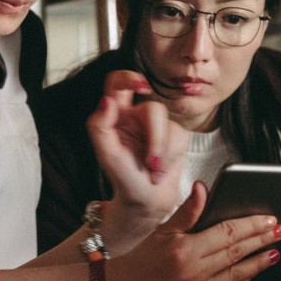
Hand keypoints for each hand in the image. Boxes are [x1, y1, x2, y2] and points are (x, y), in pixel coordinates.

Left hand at [86, 70, 187, 252]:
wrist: (145, 202)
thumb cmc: (123, 178)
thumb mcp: (106, 154)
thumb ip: (100, 125)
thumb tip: (106, 101)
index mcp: (116, 115)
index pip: (118, 83)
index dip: (130, 78)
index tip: (142, 88)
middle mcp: (136, 116)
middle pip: (153, 109)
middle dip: (155, 139)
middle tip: (149, 162)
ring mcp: (157, 126)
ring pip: (169, 124)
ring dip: (162, 153)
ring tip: (153, 172)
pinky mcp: (176, 137)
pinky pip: (180, 137)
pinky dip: (171, 157)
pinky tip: (161, 170)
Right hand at [105, 182, 280, 280]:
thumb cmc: (140, 263)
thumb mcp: (161, 231)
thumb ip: (187, 212)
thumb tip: (202, 190)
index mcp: (184, 251)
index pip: (227, 233)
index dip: (251, 225)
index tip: (268, 220)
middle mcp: (194, 275)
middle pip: (237, 253)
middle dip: (262, 240)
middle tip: (279, 231)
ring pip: (238, 275)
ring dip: (258, 262)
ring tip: (273, 251)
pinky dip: (242, 280)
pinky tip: (250, 271)